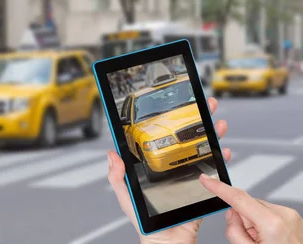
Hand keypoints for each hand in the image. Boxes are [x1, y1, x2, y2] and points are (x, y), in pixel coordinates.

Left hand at [107, 97, 230, 243]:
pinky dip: (221, 160)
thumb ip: (117, 176)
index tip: (175, 104)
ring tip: (218, 123)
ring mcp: (189, 176)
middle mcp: (173, 167)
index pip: (162, 138)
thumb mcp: (126, 196)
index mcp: (156, 167)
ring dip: (213, 134)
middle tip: (204, 105)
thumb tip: (111, 155)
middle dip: (198, 119)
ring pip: (203, 150)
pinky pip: (215, 172)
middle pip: (187, 138)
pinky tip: (223, 152)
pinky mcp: (202, 188)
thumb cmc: (145, 221)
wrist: (166, 242)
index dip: (168, 121)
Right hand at [199, 175, 302, 242]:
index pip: (238, 198)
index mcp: (272, 224)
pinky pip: (268, 213)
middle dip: (242, 218)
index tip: (207, 180)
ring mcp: (290, 216)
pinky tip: (270, 238)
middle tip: (249, 239)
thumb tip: (231, 215)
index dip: (219, 188)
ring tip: (262, 241)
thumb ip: (234, 231)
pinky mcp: (293, 218)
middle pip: (247, 205)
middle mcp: (283, 215)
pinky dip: (264, 223)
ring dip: (254, 222)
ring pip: (257, 209)